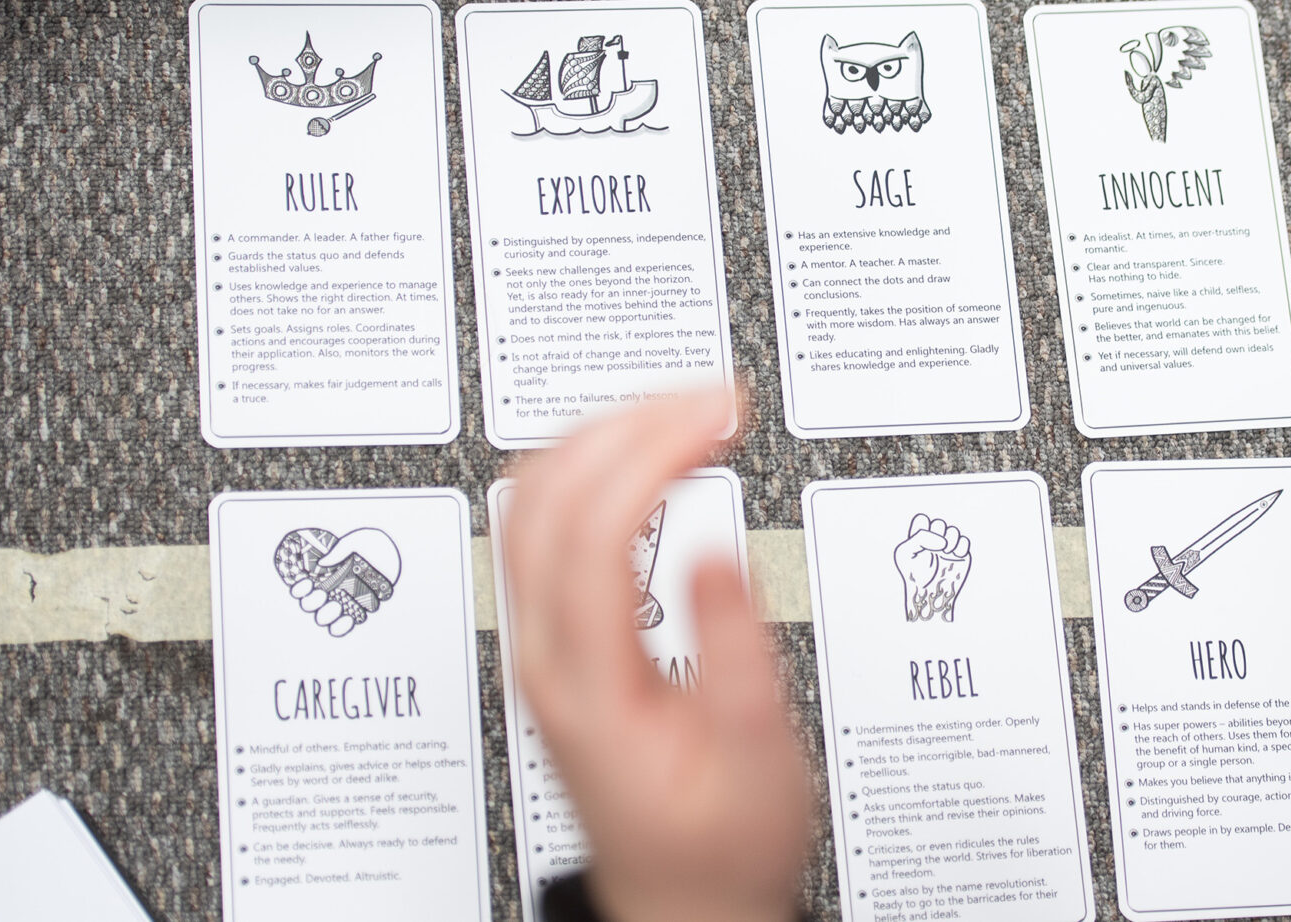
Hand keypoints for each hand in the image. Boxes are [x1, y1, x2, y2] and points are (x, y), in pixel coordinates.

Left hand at [503, 392, 810, 921]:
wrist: (683, 893)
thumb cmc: (718, 841)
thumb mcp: (754, 755)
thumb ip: (734, 651)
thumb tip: (717, 547)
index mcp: (588, 682)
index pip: (594, 529)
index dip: (655, 451)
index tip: (719, 414)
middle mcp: (546, 653)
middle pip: (549, 493)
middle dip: (632, 420)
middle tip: (714, 397)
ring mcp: (541, 641)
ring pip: (537, 496)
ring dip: (608, 433)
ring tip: (689, 412)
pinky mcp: (556, 634)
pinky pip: (551, 521)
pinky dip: (599, 466)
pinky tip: (650, 456)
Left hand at [893, 514, 971, 621]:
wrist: (927, 596)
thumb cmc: (913, 576)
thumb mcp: (906, 553)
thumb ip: (920, 538)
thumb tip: (943, 540)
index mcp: (918, 539)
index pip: (922, 519)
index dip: (922, 527)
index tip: (920, 542)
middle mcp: (934, 541)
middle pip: (939, 523)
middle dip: (937, 534)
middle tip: (934, 549)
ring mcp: (948, 547)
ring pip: (953, 531)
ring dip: (950, 539)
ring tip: (945, 552)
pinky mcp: (960, 555)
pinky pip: (965, 541)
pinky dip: (960, 546)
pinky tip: (954, 555)